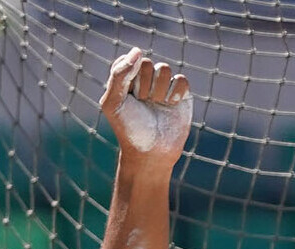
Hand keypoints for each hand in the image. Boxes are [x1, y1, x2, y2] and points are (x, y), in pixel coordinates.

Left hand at [100, 48, 192, 173]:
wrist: (151, 152)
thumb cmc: (129, 129)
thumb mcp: (114, 102)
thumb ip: (119, 74)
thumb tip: (138, 50)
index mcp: (125, 81)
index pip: (129, 60)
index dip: (129, 75)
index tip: (127, 93)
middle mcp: (144, 81)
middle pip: (147, 63)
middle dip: (143, 84)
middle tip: (141, 103)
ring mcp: (163, 86)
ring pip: (164, 69)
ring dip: (158, 90)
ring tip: (155, 106)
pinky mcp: (180, 94)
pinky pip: (181, 80)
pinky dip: (175, 93)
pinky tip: (169, 106)